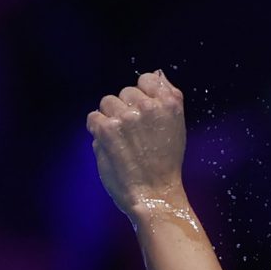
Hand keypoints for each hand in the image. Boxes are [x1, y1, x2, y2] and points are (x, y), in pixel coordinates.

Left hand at [86, 72, 189, 213]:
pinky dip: (97, 130)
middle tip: (134, 135)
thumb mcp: (177, 127)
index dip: (143, 96)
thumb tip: (157, 75)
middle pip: (125, 92)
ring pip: (107, 102)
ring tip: (121, 141)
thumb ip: (166, 100)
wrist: (155, 194)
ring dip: (110, 118)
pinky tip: (109, 146)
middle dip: (126, 109)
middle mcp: (149, 106)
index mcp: (170, 103)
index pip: (148, 79)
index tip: (144, 114)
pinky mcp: (107, 129)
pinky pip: (93, 117)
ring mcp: (127, 117)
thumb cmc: (166, 164)